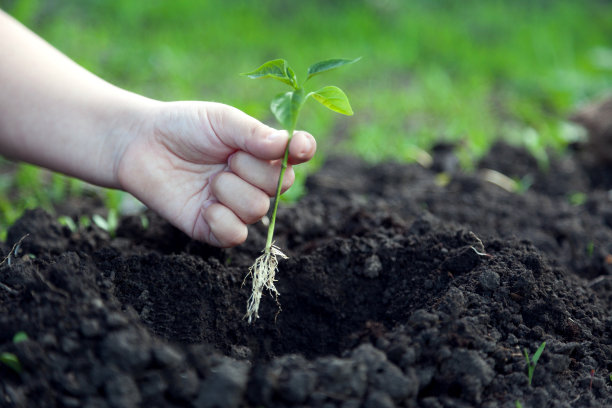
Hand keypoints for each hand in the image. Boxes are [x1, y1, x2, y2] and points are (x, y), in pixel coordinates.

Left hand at [116, 101, 315, 246]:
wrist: (140, 145)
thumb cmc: (184, 127)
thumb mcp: (221, 120)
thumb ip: (253, 133)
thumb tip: (286, 145)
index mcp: (263, 151)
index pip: (297, 154)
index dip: (303, 151)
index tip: (298, 147)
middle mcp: (255, 180)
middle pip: (281, 184)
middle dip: (252, 168)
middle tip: (224, 157)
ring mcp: (236, 206)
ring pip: (258, 208)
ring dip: (230, 190)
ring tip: (208, 178)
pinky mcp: (214, 229)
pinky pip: (236, 234)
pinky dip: (222, 220)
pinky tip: (205, 205)